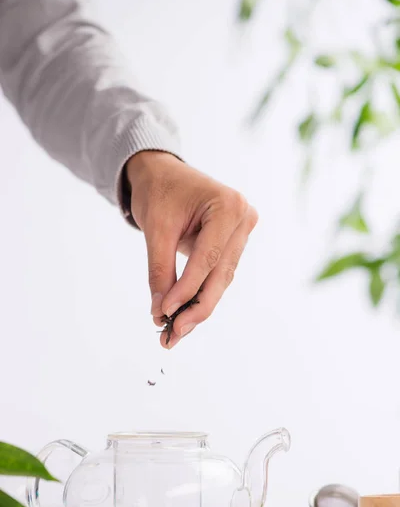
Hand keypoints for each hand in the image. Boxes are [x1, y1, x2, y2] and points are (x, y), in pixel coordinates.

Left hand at [127, 152, 257, 348]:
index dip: (186, 290)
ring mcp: (242, 231)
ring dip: (198, 306)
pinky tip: (184, 315)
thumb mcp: (155, 230)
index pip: (208, 259)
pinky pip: (218, 274)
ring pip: (221, 279)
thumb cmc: (158, 191)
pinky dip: (200, 294)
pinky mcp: (234, 242)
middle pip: (221, 274)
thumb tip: (160, 313)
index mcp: (228, 207)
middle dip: (196, 307)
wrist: (161, 172)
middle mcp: (243, 218)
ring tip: (175, 332)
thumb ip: (160, 271)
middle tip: (173, 334)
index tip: (165, 315)